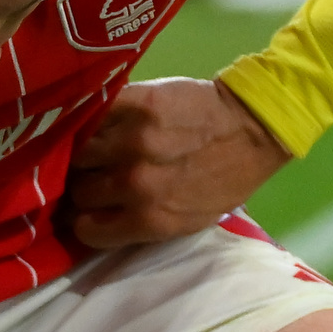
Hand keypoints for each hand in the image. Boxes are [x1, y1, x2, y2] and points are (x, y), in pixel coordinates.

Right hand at [68, 77, 289, 248]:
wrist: (254, 129)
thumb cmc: (225, 179)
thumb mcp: (188, 221)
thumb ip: (141, 223)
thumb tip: (97, 219)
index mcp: (149, 219)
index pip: (86, 228)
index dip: (85, 219)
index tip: (88, 210)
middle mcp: (135, 183)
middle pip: (79, 189)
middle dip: (82, 185)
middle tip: (91, 175)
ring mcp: (133, 140)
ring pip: (78, 151)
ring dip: (82, 151)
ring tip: (93, 147)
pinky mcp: (135, 103)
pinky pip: (91, 113)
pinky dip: (89, 118)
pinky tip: (95, 121)